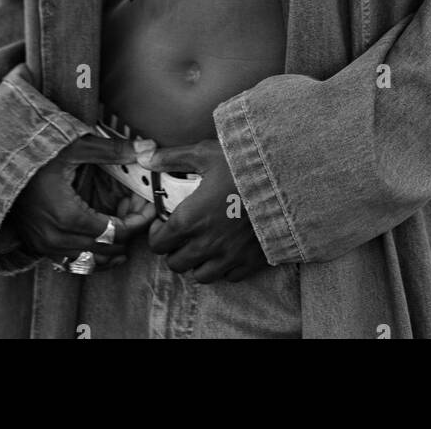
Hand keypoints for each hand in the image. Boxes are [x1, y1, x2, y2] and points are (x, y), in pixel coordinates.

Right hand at [11, 134, 154, 269]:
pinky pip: (71, 263)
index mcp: (69, 217)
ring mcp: (46, 246)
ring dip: (110, 249)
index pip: (115, 232)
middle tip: (139, 214)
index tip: (148, 208)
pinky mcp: (38, 247)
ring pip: (89, 262)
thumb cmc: (37, 154)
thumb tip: (148, 148)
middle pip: (106, 249)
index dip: (137, 222)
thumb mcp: (76, 147)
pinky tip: (102, 243)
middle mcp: (57, 239)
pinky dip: (91, 256)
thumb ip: (112, 151)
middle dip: (127, 233)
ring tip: (126, 230)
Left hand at [139, 138, 267, 282]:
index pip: (158, 244)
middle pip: (176, 264)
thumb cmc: (242, 165)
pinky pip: (229, 277)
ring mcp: (228, 257)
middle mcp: (205, 244)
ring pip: (200, 276)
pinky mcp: (250, 262)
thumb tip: (145, 158)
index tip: (164, 225)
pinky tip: (227, 250)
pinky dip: (224, 268)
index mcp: (188, 219)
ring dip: (197, 264)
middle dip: (175, 250)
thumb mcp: (205, 153)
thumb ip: (173, 158)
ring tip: (203, 245)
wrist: (285, 180)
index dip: (157, 235)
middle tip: (182, 235)